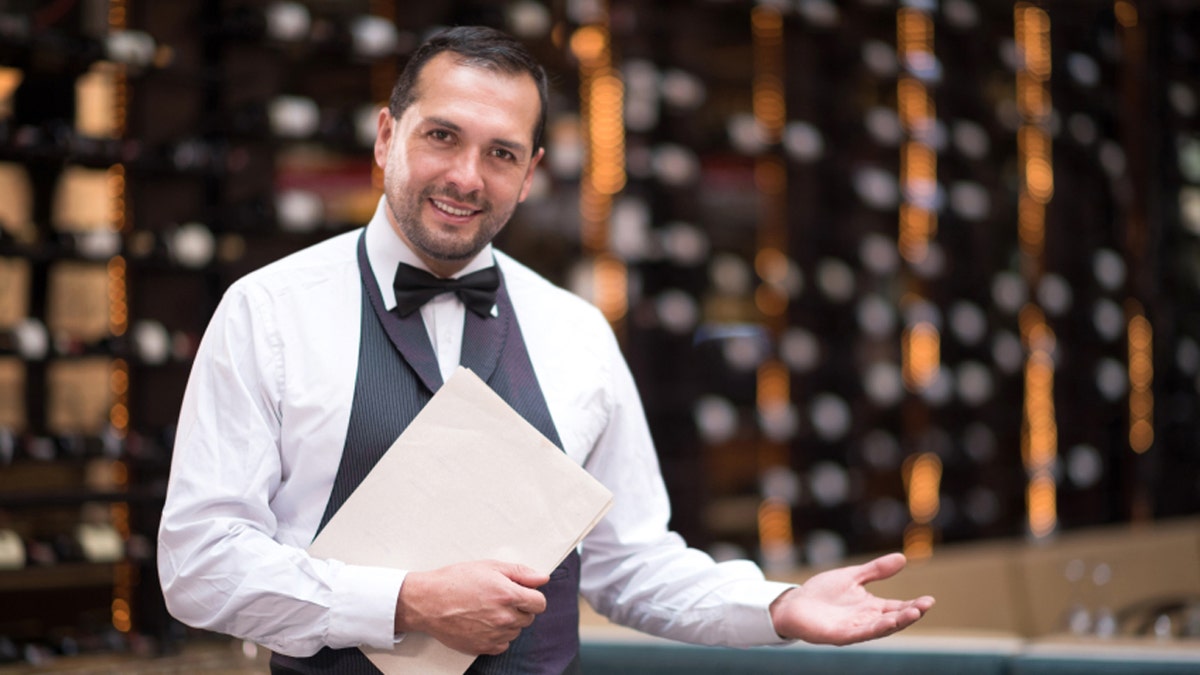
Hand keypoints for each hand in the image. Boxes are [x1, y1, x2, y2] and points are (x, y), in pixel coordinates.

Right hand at [395, 560, 548, 654]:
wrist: (428, 602)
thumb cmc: (454, 581)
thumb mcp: (489, 566)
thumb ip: (520, 572)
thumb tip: (542, 578)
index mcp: (508, 595)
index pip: (539, 603)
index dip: (532, 596)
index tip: (522, 593)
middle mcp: (504, 617)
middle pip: (528, 618)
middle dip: (519, 608)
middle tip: (499, 599)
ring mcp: (494, 635)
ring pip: (515, 631)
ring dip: (508, 622)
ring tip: (487, 610)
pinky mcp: (482, 647)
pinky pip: (502, 645)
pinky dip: (497, 636)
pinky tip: (483, 623)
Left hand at [769, 553, 934, 645]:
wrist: (794, 603)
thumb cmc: (822, 592)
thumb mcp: (852, 576)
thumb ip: (876, 570)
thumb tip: (902, 558)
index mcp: (871, 607)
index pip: (898, 607)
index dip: (913, 605)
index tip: (929, 599)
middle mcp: (866, 620)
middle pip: (893, 619)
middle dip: (910, 614)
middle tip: (924, 606)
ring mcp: (853, 629)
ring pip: (880, 628)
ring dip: (896, 622)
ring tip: (912, 614)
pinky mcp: (839, 635)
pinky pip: (859, 634)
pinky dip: (874, 629)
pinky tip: (885, 623)